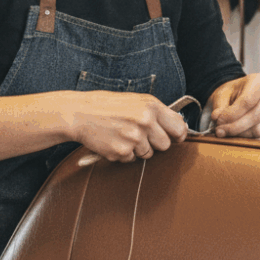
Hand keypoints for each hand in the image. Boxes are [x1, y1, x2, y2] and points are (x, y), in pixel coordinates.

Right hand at [63, 91, 186, 162]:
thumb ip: (156, 112)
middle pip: (165, 145)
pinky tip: (113, 140)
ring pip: (148, 154)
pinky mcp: (122, 151)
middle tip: (140, 135)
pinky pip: (131, 159)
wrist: (79, 113)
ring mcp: (134, 138)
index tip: (174, 137)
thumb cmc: (107, 106)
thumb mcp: (135, 101)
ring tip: (122, 135)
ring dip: (138, 149)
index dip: (178, 134)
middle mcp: (145, 121)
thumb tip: (177, 126)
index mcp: (151, 106)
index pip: (179, 127)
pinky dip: (123, 153)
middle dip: (155, 143)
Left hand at [208, 74, 259, 139]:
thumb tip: (218, 118)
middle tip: (219, 130)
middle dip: (234, 127)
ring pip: (259, 130)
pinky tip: (237, 134)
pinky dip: (247, 139)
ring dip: (240, 134)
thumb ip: (219, 106)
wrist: (241, 97)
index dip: (231, 114)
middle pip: (255, 116)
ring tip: (227, 131)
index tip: (218, 121)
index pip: (248, 101)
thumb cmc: (233, 94)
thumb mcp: (222, 94)